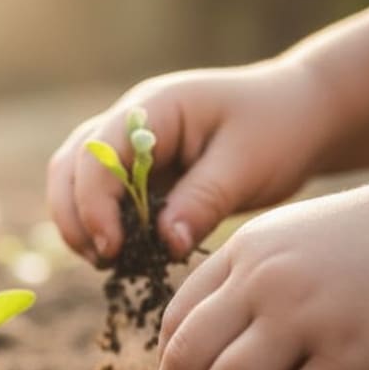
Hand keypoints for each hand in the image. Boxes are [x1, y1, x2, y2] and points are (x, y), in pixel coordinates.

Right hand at [47, 59, 333, 262]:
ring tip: (110, 262)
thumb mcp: (247, 166)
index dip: (94, 205)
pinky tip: (126, 255)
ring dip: (80, 223)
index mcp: (154, 107)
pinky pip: (99, 197)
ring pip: (73, 181)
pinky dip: (102, 226)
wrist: (300, 114)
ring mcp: (127, 144)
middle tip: (103, 261)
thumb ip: (203, 202)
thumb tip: (164, 245)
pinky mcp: (136, 170)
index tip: (113, 250)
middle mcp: (129, 120)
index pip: (97, 154)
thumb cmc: (279, 128)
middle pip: (68, 166)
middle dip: (74, 217)